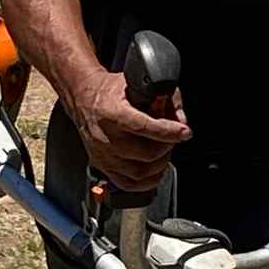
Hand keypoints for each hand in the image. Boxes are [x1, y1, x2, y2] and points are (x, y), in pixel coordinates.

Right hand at [68, 68, 190, 191]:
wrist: (83, 99)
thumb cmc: (109, 91)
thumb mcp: (137, 84)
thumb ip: (164, 99)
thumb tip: (181, 120)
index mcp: (112, 113)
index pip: (144, 127)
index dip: (169, 132)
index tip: (184, 132)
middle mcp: (104, 137)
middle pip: (145, 153)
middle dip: (167, 147)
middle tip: (173, 139)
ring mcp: (102, 155)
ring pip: (139, 172)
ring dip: (159, 165)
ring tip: (164, 152)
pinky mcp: (102, 166)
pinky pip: (128, 184)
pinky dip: (147, 181)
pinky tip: (155, 169)